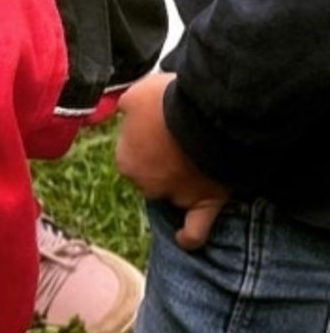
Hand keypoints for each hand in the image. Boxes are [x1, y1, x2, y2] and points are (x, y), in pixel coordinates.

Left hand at [116, 72, 230, 249]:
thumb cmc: (172, 99)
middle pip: (155, 178)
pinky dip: (191, 236)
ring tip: (203, 162)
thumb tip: (120, 111)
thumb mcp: (137, 94)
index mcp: (126, 160)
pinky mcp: (207, 202)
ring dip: (186, 182)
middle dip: (167, 162)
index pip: (134, 156)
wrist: (212, 112)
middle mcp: (146, 184)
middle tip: (187, 140)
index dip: (150, 142)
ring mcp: (177, 195)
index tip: (165, 128)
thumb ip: (126, 107)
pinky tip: (185, 239)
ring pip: (176, 195)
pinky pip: (196, 229)